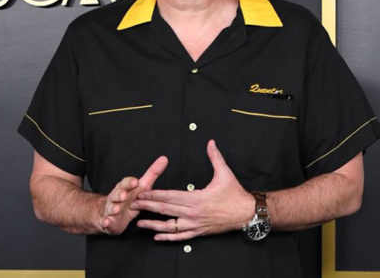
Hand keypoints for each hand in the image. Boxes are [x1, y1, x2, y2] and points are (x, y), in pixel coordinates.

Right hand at [100, 155, 167, 234]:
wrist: (114, 213)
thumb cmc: (130, 198)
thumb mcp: (142, 186)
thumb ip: (152, 174)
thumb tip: (164, 159)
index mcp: (124, 188)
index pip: (126, 183)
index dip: (130, 183)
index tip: (135, 182)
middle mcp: (116, 197)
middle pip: (116, 194)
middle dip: (119, 194)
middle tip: (123, 196)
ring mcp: (111, 209)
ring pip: (110, 207)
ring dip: (113, 208)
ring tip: (116, 209)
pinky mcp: (109, 221)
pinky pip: (106, 221)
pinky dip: (106, 222)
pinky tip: (106, 222)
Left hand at [132, 140, 253, 240]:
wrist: (246, 213)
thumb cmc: (235, 194)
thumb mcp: (225, 173)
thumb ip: (215, 157)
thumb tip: (210, 142)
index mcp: (197, 199)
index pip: (169, 196)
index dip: (154, 194)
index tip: (141, 192)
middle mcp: (194, 213)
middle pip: (165, 210)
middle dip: (148, 206)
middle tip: (133, 203)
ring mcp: (195, 225)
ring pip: (170, 226)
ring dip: (153, 224)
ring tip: (140, 222)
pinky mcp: (199, 232)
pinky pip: (180, 237)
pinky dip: (167, 237)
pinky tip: (157, 236)